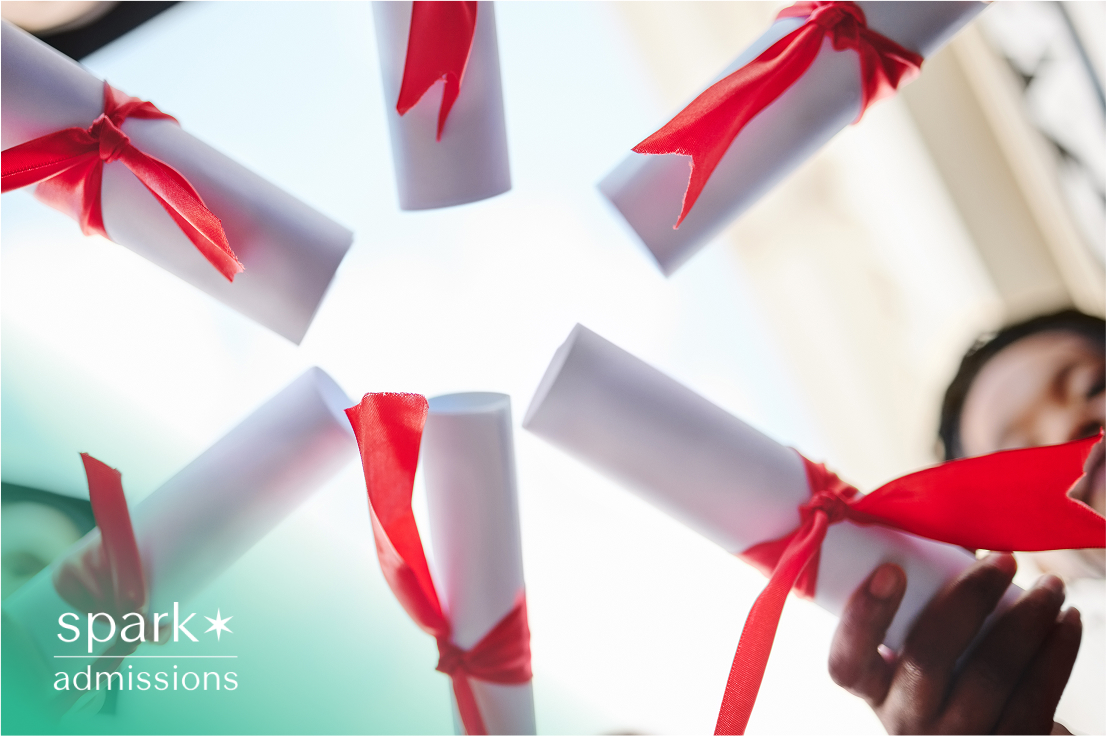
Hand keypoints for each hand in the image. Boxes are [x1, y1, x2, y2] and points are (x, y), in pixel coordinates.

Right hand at [828, 553, 1081, 733]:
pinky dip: (1058, 653)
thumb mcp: (918, 652)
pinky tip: (1067, 622)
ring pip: (992, 676)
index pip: (848, 662)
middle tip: (1004, 560)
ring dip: (1028, 620)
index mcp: (873, 690)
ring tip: (1051, 585)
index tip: (891, 570)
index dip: (863, 618)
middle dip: (969, 600)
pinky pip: (1037, 697)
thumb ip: (923, 600)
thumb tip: (954, 530)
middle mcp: (907, 722)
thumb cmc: (948, 676)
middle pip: (928, 658)